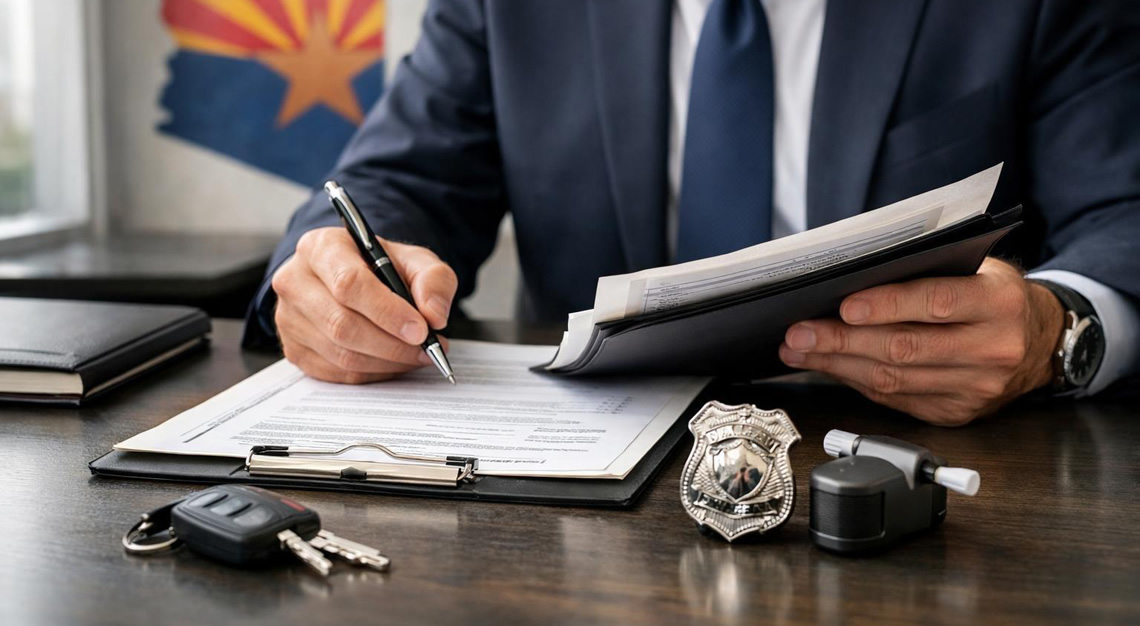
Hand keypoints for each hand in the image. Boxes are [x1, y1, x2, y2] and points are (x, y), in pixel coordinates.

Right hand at [272, 227, 456, 383]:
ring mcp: (289, 318)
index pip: (349, 284)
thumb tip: (434, 315)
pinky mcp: (294, 349)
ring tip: (418, 354)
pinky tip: (394, 362)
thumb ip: (433, 280)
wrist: (354, 278)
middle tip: (427, 348)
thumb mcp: (414, 259)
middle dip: (392, 344)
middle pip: (342, 324)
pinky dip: (374, 373)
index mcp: (321, 247)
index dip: (387, 311)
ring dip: (388, 362)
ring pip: (341, 354)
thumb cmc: (380, 267)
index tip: (421, 329)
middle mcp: (295, 281)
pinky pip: (337, 373)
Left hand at [778, 258, 1064, 425]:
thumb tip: (853, 280)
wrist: (1040, 341)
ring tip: (800, 351)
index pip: (937, 303)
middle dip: (842, 342)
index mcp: (1000, 303)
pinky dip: (856, 383)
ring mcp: (976, 388)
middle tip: (799, 334)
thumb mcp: (976, 269)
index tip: (843, 306)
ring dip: (838, 366)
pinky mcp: (958, 413)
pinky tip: (829, 368)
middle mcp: (994, 350)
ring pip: (895, 381)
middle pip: (906, 349)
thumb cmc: (994, 296)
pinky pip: (897, 399)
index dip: (887, 305)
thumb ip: (927, 273)